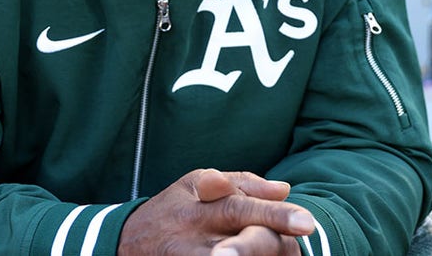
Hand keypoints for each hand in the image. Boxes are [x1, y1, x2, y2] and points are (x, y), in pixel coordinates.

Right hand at [118, 169, 311, 255]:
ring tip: (284, 253)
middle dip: (271, 232)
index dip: (273, 212)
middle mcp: (194, 232)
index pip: (240, 205)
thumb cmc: (172, 210)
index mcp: (199, 205)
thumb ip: (240, 184)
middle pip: (238, 230)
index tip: (307, 220)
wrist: (124, 243)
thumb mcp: (193, 185)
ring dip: (249, 252)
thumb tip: (284, 189)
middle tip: (307, 228)